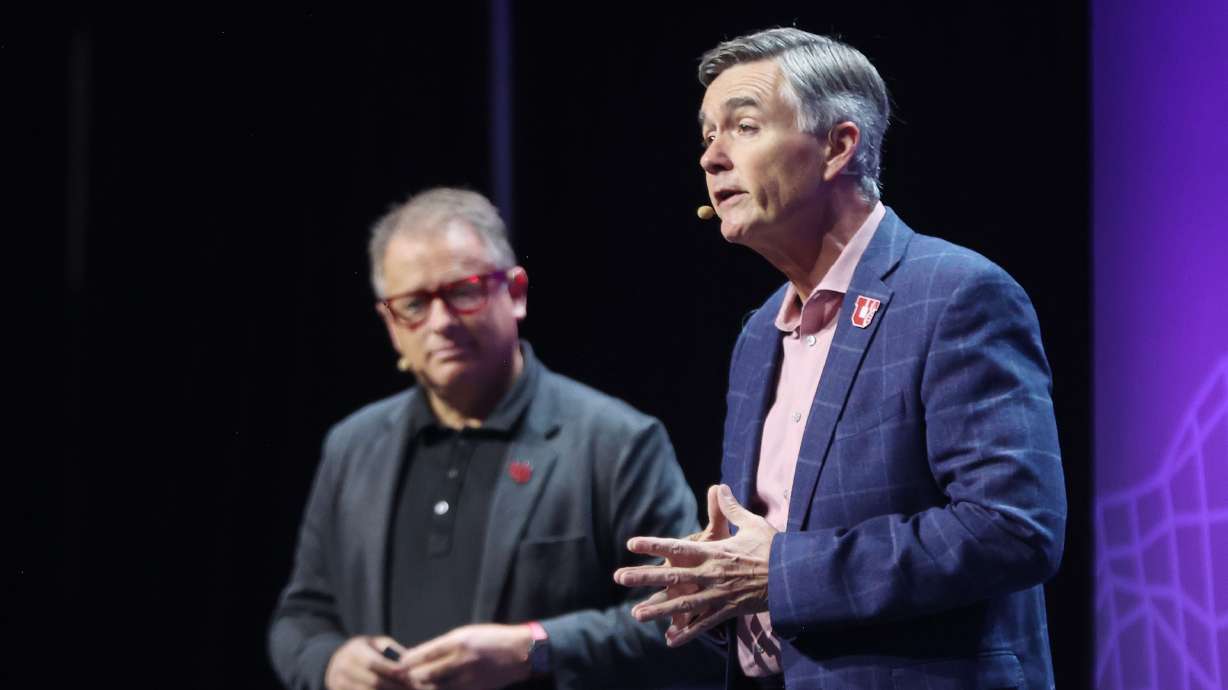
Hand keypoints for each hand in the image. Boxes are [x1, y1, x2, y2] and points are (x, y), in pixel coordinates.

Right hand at [325, 635, 410, 689]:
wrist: (335, 663)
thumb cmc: (363, 651)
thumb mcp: (374, 644)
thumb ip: (391, 650)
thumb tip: (410, 663)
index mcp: (354, 652)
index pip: (374, 663)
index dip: (392, 670)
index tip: (410, 676)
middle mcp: (345, 668)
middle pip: (374, 682)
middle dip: (396, 687)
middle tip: (415, 688)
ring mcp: (341, 684)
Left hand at [401, 623, 532, 689]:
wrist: (520, 653)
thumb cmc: (492, 639)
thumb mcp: (466, 633)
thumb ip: (443, 645)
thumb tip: (418, 655)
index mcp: (458, 642)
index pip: (424, 654)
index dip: (408, 661)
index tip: (399, 664)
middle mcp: (461, 660)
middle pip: (425, 675)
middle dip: (412, 677)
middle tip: (405, 677)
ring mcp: (468, 678)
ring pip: (435, 688)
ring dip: (424, 687)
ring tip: (417, 684)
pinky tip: (435, 688)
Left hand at [613, 484, 776, 646]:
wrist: (795, 576)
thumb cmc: (774, 548)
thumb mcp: (752, 524)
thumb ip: (730, 509)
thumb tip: (718, 487)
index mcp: (715, 552)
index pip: (678, 547)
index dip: (654, 544)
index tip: (631, 543)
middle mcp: (711, 574)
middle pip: (672, 576)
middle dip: (644, 577)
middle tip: (619, 577)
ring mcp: (719, 595)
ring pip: (683, 605)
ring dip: (659, 609)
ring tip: (636, 614)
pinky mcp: (729, 611)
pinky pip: (705, 624)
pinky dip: (688, 633)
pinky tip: (670, 641)